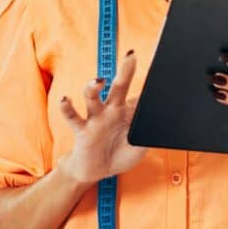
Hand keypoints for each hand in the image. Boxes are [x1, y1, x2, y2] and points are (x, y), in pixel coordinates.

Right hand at [57, 50, 147, 183]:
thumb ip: (149, 137)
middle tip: (131, 56)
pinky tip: (65, 99)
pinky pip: (73, 116)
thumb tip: (162, 127)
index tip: (160, 68)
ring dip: (93, 87)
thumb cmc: (119, 155)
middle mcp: (112, 110)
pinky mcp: (82, 130)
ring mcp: (96, 118)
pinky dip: (67, 107)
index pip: (141, 95)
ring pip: (93, 97)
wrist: (96, 171)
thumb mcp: (140, 149)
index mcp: (129, 113)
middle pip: (119, 87)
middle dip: (125, 71)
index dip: (150, 83)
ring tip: (98, 81)